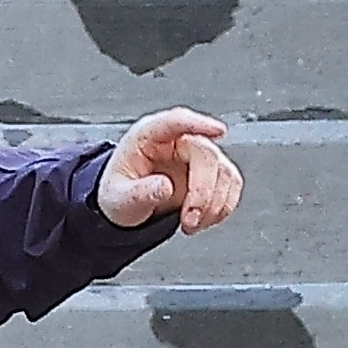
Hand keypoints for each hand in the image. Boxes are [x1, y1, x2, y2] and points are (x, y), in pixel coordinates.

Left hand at [97, 110, 242, 234]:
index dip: (198, 123)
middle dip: (202, 192)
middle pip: (206, 154)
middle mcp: (177, 140)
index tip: (218, 131)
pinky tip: (204, 220)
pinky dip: (223, 206)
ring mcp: (198, 155)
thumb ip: (138, 193)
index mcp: (149, 136)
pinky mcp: (212, 173)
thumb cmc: (119, 192)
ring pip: (224, 172)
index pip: (176, 121)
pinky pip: (231, 185)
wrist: (127, 203)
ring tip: (190, 226)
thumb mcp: (117, 198)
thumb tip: (165, 187)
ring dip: (215, 204)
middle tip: (189, 220)